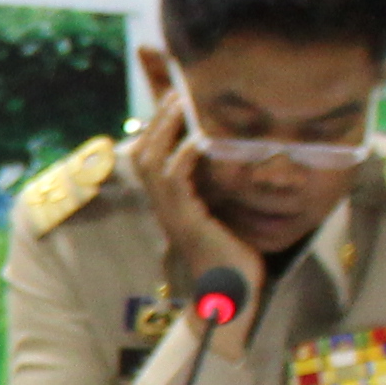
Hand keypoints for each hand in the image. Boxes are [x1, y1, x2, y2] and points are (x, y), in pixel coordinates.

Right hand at [123, 88, 263, 320]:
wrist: (233, 296)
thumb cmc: (236, 256)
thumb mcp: (228, 213)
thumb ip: (225, 189)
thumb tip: (243, 159)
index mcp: (171, 201)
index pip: (151, 155)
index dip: (156, 125)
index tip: (173, 95)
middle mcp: (164, 204)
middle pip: (143, 151)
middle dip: (157, 118)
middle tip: (176, 89)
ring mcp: (172, 212)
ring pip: (152, 160)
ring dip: (165, 129)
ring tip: (182, 102)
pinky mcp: (187, 220)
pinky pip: (175, 180)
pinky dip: (184, 155)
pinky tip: (199, 137)